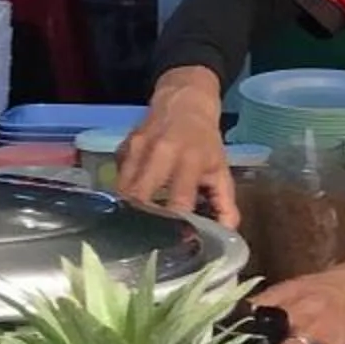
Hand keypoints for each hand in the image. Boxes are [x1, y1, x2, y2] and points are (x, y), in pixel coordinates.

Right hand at [117, 71, 239, 227]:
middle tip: (148, 240)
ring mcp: (137, 150)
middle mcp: (160, 154)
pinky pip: (117, 180)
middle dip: (142, 222)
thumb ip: (226, 204)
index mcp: (189, 160)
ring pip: (123, 191)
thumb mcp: (221, 170)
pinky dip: (122, 195)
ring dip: (128, 211)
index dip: (176, 223)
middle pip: (140, 197)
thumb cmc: (205, 143)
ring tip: (137, 228)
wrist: (184, 102)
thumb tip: (227, 235)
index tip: (176, 241)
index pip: (178, 199)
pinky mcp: (122, 149)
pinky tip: (131, 205)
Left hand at [245, 260, 344, 343]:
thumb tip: (253, 322)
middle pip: (266, 334)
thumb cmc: (335, 286)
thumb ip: (279, 305)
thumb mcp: (302, 287)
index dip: (234, 330)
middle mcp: (298, 308)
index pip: (252, 310)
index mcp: (286, 293)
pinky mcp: (339, 339)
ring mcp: (319, 325)